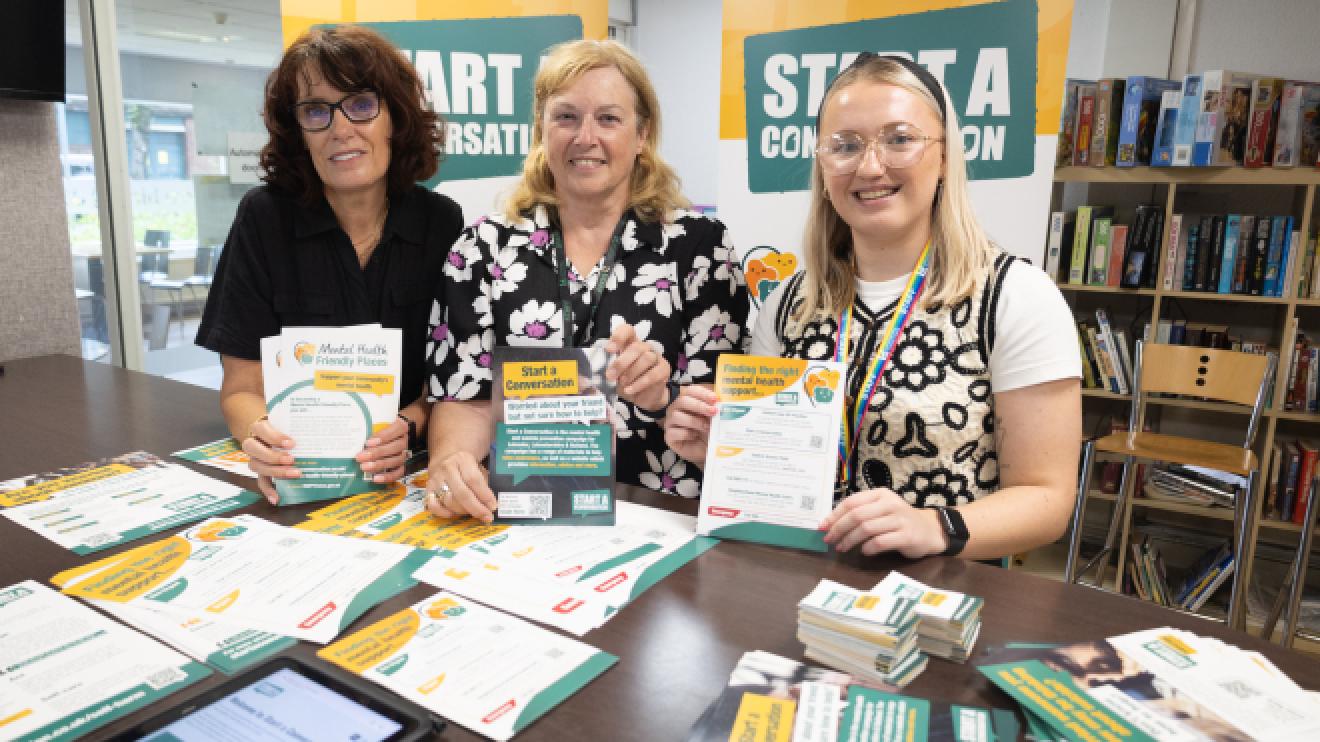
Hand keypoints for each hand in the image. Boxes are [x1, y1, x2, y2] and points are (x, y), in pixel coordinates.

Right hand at [242, 418, 299, 504]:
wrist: (268, 434)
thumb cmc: (282, 428)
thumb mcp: (287, 424)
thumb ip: (297, 428)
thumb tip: (317, 433)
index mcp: (259, 428)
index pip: (262, 429)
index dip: (275, 437)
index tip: (291, 443)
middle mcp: (253, 443)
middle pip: (255, 449)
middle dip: (274, 456)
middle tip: (292, 460)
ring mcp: (254, 458)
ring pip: (257, 466)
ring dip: (275, 472)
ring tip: (293, 474)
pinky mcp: (259, 471)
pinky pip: (260, 481)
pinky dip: (268, 490)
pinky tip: (276, 498)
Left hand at [357, 417, 408, 483]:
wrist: (402, 434)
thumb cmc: (390, 428)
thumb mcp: (386, 422)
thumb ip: (375, 427)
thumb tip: (358, 435)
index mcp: (403, 427)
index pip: (396, 430)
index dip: (383, 437)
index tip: (368, 443)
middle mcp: (406, 441)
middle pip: (394, 447)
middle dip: (376, 453)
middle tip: (360, 457)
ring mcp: (406, 454)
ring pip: (396, 460)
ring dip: (379, 465)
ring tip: (365, 467)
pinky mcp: (404, 464)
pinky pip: (398, 472)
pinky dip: (387, 477)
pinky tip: (376, 478)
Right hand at [425, 451, 496, 522]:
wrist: (445, 458)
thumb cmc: (466, 466)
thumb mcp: (478, 467)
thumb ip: (484, 484)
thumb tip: (490, 505)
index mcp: (462, 460)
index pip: (474, 480)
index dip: (484, 495)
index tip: (493, 507)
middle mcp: (447, 468)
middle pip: (462, 493)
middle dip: (476, 508)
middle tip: (487, 517)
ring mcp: (435, 479)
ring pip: (448, 501)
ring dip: (463, 511)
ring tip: (472, 513)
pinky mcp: (427, 489)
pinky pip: (432, 506)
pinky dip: (443, 513)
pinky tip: (453, 514)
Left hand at [605, 323, 670, 410]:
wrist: (642, 397)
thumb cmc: (626, 382)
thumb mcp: (615, 375)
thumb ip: (610, 369)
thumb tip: (604, 370)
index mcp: (630, 344)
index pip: (627, 331)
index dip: (619, 337)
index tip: (609, 349)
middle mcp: (644, 347)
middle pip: (636, 347)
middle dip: (622, 362)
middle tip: (610, 375)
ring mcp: (656, 357)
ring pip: (647, 358)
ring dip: (632, 373)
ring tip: (623, 384)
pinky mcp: (664, 369)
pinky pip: (653, 374)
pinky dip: (639, 384)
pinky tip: (630, 390)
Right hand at [663, 385, 717, 464]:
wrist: (707, 451)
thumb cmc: (708, 433)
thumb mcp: (714, 419)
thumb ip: (715, 410)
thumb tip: (720, 404)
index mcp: (687, 401)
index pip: (691, 391)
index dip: (702, 393)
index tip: (715, 399)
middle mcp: (676, 410)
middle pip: (682, 401)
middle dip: (699, 405)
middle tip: (713, 412)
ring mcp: (671, 423)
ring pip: (677, 416)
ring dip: (694, 421)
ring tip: (707, 427)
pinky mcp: (669, 437)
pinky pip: (674, 432)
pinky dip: (687, 434)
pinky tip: (695, 436)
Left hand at [819, 488, 948, 557]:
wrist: (930, 530)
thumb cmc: (899, 521)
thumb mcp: (881, 510)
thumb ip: (860, 512)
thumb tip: (830, 523)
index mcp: (880, 494)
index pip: (851, 502)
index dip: (834, 515)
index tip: (822, 527)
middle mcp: (890, 504)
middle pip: (856, 515)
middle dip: (839, 529)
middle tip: (829, 540)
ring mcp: (899, 519)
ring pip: (866, 528)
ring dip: (850, 540)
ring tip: (842, 548)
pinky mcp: (906, 535)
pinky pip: (880, 542)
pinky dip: (868, 548)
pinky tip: (864, 552)